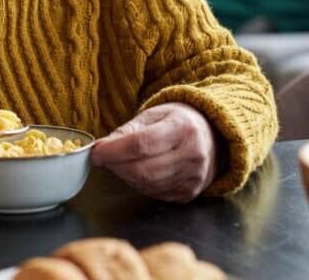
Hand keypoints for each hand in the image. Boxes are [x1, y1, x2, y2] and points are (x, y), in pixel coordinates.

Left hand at [90, 103, 217, 201]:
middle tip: (103, 158)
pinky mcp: (189, 193)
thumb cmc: (177, 122)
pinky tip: (136, 172)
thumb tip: (103, 147)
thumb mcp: (154, 115)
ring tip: (118, 163)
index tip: (96, 153)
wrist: (212, 136)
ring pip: (147, 185)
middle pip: (143, 170)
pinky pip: (155, 194)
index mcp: (183, 129)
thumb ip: (128, 131)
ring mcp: (193, 178)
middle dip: (115, 166)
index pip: (142, 144)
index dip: (114, 151)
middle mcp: (193, 155)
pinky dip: (139, 184)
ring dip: (125, 176)